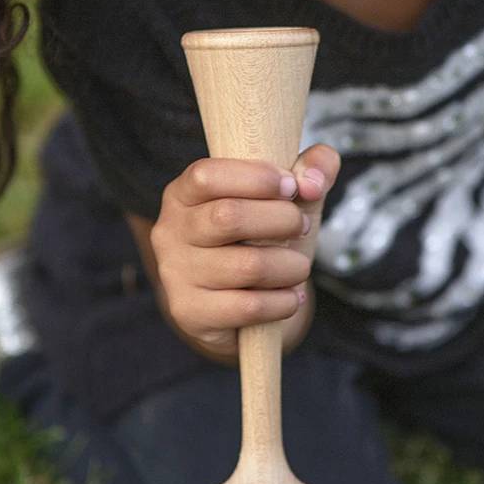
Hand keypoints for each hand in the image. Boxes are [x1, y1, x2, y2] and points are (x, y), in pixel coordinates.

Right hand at [150, 144, 339, 363]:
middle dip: (283, 219)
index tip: (291, 187)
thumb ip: (311, 169)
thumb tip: (313, 182)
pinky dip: (283, 302)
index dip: (256, 178)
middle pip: (228, 217)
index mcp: (183, 194)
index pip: (207, 176)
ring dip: (291, 266)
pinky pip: (249, 307)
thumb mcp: (286, 198)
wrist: (239, 306)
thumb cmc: (261, 239)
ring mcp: (176, 275)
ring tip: (298, 267)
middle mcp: (170, 231)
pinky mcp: (189, 313)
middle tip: (302, 226)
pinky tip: (290, 297)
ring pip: (247, 266)